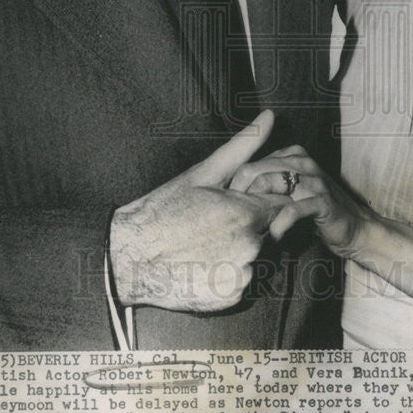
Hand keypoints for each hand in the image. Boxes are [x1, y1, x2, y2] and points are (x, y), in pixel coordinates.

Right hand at [109, 111, 288, 310]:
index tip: (242, 202)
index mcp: (246, 212)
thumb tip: (269, 116)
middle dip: (254, 224)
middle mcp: (251, 245)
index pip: (282, 204)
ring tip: (210, 244)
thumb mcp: (203, 173)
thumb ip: (243, 146)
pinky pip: (246, 280)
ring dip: (244, 249)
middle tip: (217, 224)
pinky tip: (207, 263)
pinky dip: (233, 272)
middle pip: (272, 231)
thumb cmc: (164, 210)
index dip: (265, 200)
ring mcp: (243, 274)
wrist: (130, 257)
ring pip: (260, 256)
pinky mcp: (233, 296)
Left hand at [229, 145, 370, 258]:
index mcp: (292, 155)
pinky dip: (280, 222)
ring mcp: (314, 179)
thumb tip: (234, 193)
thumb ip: (269, 184)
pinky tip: (273, 234)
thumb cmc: (315, 211)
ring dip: (257, 208)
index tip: (224, 208)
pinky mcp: (322, 200)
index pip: (251, 162)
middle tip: (231, 219)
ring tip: (248, 227)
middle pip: (257, 170)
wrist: (354, 227)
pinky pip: (293, 208)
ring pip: (273, 184)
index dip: (234, 185)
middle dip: (240, 195)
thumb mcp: (290, 192)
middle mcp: (302, 162)